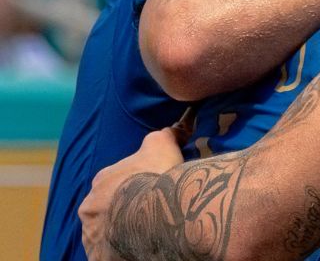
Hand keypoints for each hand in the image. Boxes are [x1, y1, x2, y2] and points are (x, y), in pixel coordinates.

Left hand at [80, 124, 187, 258]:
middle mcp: (90, 207)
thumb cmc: (157, 176)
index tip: (150, 190)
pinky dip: (120, 251)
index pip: (114, 182)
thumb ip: (162, 137)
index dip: (134, 185)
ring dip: (120, 232)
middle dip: (123, 210)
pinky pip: (108, 253)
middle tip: (147, 213)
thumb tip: (171, 130)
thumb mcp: (161, 145)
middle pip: (106, 208)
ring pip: (105, 232)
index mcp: (101, 180)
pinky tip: (137, 249)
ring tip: (145, 234)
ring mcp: (93, 233)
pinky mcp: (99, 255)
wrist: (156, 212)